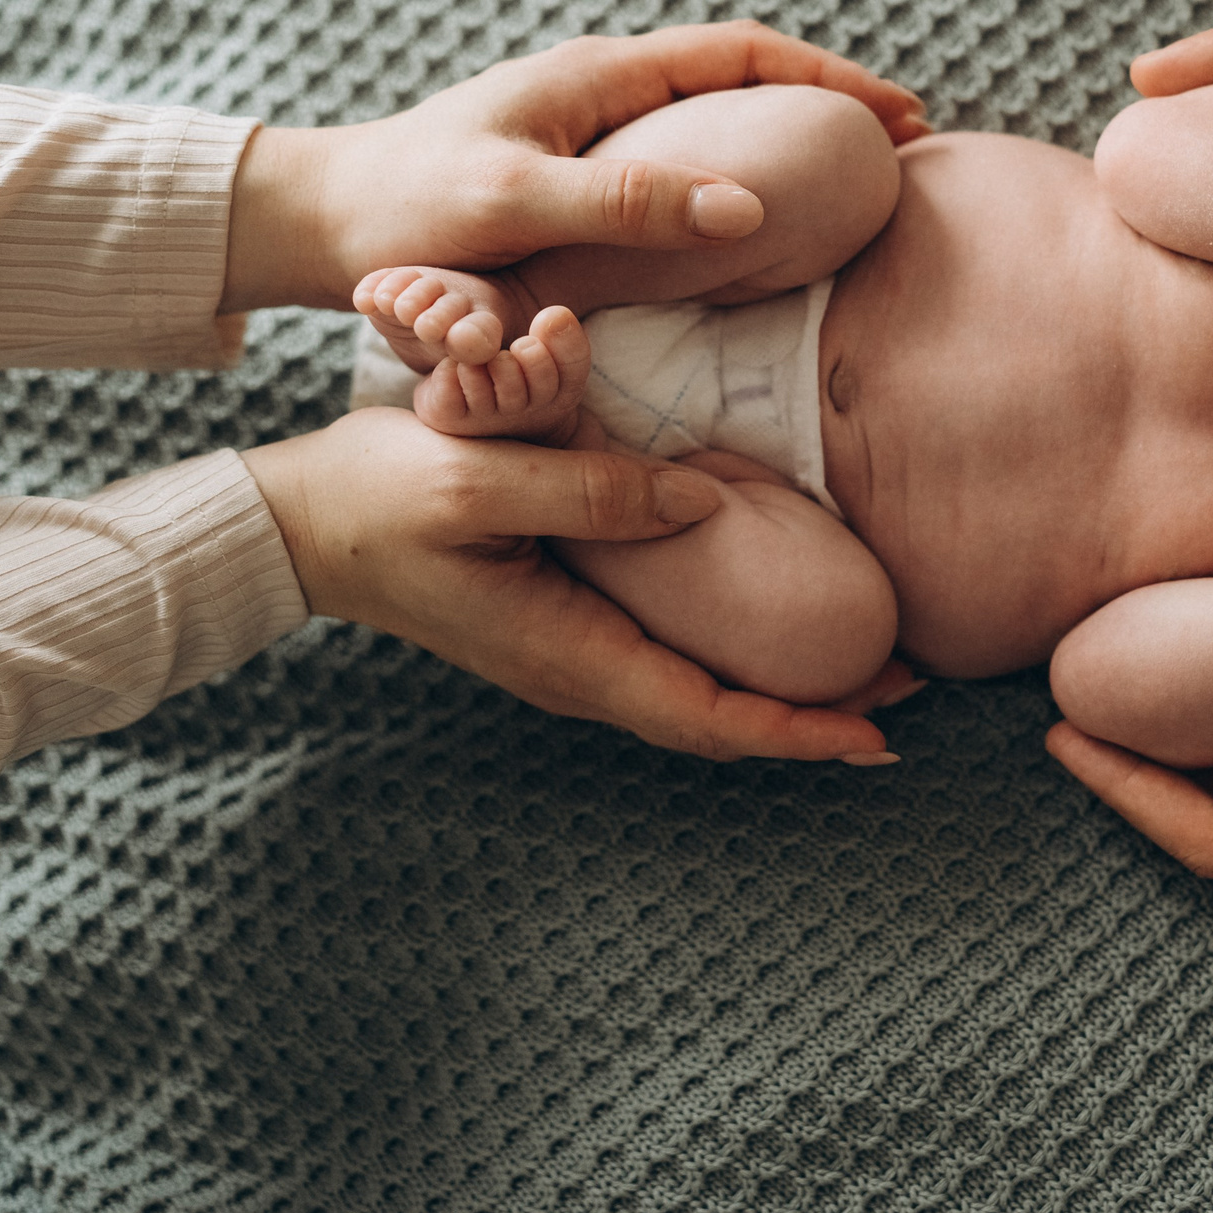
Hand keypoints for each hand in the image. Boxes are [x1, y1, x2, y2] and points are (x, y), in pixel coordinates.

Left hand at [224, 21, 929, 311]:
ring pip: (713, 111)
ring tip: (845, 169)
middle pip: (742, 73)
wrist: (317, 225)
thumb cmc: (406, 213)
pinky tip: (755, 210)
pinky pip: (682, 153)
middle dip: (825, 97)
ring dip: (784, 128)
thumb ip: (628, 203)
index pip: (745, 52)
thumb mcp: (515, 204)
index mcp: (600, 76)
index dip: (831, 78)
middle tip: (897, 141)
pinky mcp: (571, 168)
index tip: (900, 114)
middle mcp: (600, 87)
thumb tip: (749, 206)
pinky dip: (739, 166)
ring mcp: (586, 125)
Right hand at [241, 408, 895, 762]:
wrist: (299, 519)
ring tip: (873, 668)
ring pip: (699, 695)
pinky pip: (670, 657)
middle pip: (717, 721)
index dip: (797, 730)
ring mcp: (573, 651)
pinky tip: (780, 626)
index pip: (705, 717)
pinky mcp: (568, 620)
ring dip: (784, 691)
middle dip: (815, 719)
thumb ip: (590, 489)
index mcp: (568, 653)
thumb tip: (700, 503)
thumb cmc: (377, 495)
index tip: (879, 736)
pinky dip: (737, 656)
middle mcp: (579, 669)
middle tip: (914, 698)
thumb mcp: (479, 476)